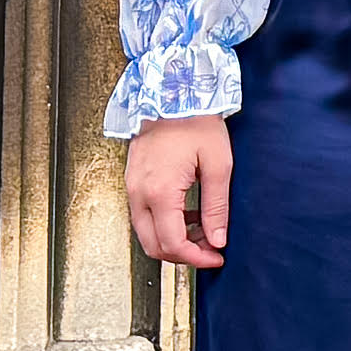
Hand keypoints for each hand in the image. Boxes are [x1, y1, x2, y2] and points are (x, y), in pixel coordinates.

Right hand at [126, 116, 232, 271]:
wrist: (171, 92)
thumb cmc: (195, 120)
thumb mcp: (218, 165)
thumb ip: (216, 207)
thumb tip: (217, 239)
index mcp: (160, 190)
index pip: (172, 244)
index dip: (196, 258)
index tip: (216, 257)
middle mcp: (139, 192)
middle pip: (153, 245)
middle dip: (183, 255)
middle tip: (209, 249)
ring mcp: (132, 186)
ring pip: (146, 233)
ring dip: (173, 240)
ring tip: (202, 230)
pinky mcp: (132, 180)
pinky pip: (143, 216)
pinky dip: (164, 224)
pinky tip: (186, 215)